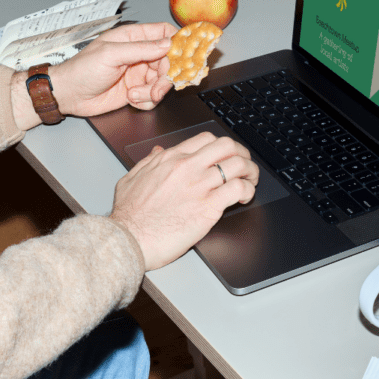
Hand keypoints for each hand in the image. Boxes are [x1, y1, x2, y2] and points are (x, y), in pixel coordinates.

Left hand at [11, 22, 176, 128]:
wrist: (69, 96)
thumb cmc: (82, 69)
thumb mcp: (111, 54)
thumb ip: (141, 49)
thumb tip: (167, 44)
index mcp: (132, 38)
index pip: (164, 33)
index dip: (178, 42)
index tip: (187, 54)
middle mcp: (139, 55)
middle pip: (169, 62)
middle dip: (166, 77)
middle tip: (158, 87)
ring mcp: (139, 74)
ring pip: (163, 82)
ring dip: (153, 92)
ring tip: (135, 95)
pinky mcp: (137, 92)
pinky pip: (153, 98)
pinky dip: (146, 102)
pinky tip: (131, 100)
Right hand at [109, 132, 259, 270]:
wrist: (127, 239)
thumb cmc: (128, 216)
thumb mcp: (131, 179)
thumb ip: (147, 162)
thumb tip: (158, 151)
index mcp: (170, 159)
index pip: (206, 139)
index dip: (222, 146)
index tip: (226, 157)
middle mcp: (187, 167)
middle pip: (227, 146)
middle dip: (242, 154)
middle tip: (245, 166)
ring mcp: (199, 185)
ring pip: (238, 165)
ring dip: (250, 172)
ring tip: (249, 182)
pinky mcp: (208, 207)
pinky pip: (238, 189)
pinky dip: (248, 191)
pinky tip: (244, 198)